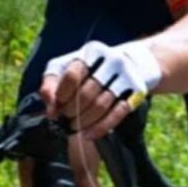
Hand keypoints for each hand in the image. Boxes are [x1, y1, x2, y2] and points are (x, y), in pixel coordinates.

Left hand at [40, 41, 160, 139]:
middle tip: (65, 120)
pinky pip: (118, 113)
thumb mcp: (68, 66)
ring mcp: (127, 76)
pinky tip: (89, 135)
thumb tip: (50, 109)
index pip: (72, 75)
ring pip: (102, 105)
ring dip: (84, 121)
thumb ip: (52, 84)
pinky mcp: (137, 91)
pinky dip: (101, 127)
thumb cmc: (91, 68)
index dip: (61, 95)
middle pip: (86, 93)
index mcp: (92, 51)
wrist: (132, 62)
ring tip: (75, 127)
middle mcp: (112, 61)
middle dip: (72, 111)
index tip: (57, 107)